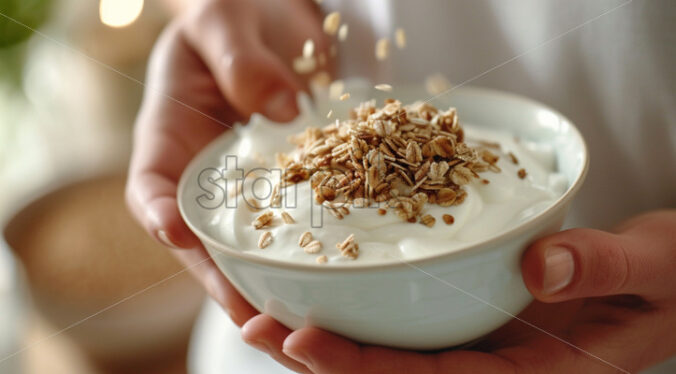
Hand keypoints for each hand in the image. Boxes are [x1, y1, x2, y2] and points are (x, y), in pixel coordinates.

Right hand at [126, 0, 328, 355]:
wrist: (269, 18)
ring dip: (268, 278)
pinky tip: (342, 267)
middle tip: (245, 309)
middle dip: (219, 274)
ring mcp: (248, 181)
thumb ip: (238, 57)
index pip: (151, 181)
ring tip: (293, 312)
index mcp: (170, 132)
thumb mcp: (222, 18)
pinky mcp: (291, 180)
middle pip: (201, 235)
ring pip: (250, 240)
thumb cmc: (229, 13)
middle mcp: (205, 169)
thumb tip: (283, 109)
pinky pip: (300, 216)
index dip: (157, 212)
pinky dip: (315, 244)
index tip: (173, 231)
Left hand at [242, 210, 675, 372]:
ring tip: (262, 309)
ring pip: (390, 351)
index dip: (363, 369)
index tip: (302, 339)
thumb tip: (540, 265)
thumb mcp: (655, 268)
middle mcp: (496, 366)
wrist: (674, 278)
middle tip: (255, 323)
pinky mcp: (474, 315)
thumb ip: (606, 268)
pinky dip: (360, 306)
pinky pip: (409, 321)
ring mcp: (480, 343)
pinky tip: (320, 284)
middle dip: (320, 358)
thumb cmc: (671, 281)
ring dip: (325, 335)